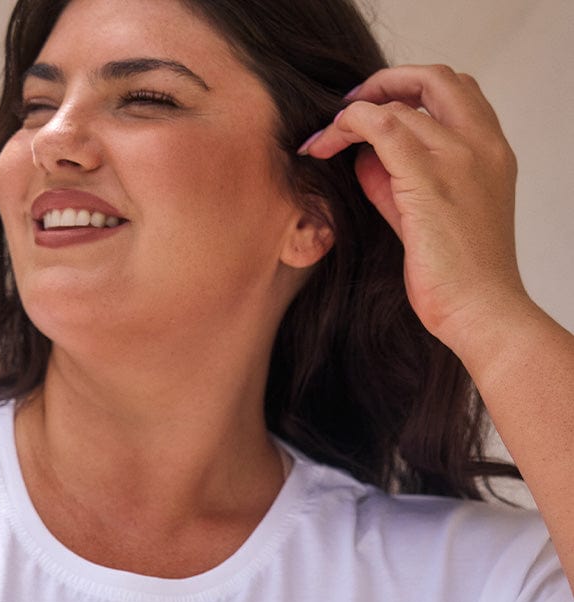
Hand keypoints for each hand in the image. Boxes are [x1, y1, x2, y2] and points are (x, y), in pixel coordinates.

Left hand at [299, 65, 530, 359]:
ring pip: (397, 106)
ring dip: (351, 118)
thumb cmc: (457, 278)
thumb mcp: (426, 219)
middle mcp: (482, 144)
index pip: (455, 92)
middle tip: (345, 111)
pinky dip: (345, 127)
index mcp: (493, 151)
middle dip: (383, 84)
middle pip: (433, 78)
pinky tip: (321, 147)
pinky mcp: (428, 177)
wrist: (480, 311)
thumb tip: (364, 159)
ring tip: (321, 143)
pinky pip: (380, 127)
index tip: (373, 114)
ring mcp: (459, 157)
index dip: (410, 91)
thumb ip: (398, 184)